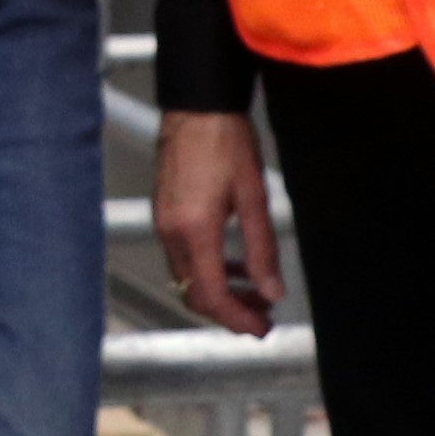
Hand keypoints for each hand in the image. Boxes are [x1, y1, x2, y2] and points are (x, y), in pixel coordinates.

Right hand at [152, 111, 285, 336]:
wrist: (197, 106)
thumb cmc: (226, 142)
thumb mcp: (255, 198)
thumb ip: (262, 250)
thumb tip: (272, 291)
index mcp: (195, 231)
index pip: (211, 296)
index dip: (237, 320)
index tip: (262, 329)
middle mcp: (171, 233)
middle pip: (195, 295)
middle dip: (230, 312)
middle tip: (263, 317)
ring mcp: (163, 224)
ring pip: (188, 279)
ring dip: (220, 292)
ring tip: (256, 292)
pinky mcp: (163, 214)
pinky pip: (182, 258)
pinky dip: (207, 271)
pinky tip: (233, 264)